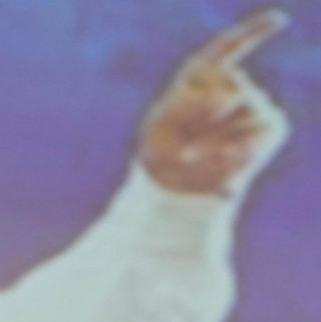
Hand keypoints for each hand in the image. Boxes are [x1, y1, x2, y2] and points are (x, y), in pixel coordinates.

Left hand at [139, 8, 290, 194]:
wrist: (175, 182)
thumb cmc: (163, 147)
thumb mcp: (162, 122)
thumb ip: (188, 102)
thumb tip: (229, 95)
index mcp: (202, 74)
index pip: (229, 47)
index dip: (255, 30)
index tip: (279, 19)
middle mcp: (234, 85)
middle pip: (231, 85)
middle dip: (202, 115)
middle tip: (183, 135)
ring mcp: (257, 104)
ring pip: (247, 108)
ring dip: (212, 137)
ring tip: (193, 151)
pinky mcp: (272, 127)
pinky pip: (261, 130)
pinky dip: (236, 146)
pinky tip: (222, 155)